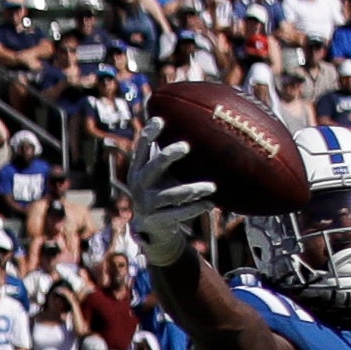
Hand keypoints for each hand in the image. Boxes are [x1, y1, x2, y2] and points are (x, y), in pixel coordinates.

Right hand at [121, 125, 215, 267]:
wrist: (153, 229)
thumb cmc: (161, 191)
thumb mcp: (158, 173)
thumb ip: (162, 152)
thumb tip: (181, 120)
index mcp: (138, 169)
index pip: (141, 148)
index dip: (148, 134)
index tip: (161, 120)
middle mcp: (139, 184)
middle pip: (153, 166)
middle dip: (168, 155)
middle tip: (186, 146)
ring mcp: (146, 203)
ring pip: (171, 194)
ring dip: (193, 190)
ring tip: (212, 187)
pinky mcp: (157, 220)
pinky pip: (178, 213)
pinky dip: (195, 208)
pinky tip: (210, 204)